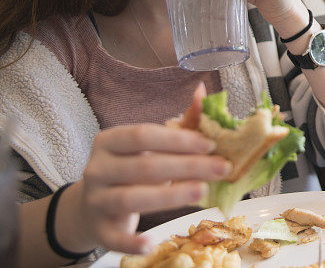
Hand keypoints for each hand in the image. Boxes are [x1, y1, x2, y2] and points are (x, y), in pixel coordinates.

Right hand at [70, 85, 230, 253]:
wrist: (93, 204)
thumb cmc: (132, 168)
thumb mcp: (151, 146)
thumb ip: (179, 123)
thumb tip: (202, 92)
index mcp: (110, 141)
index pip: (144, 135)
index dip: (179, 139)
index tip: (211, 144)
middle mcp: (98, 168)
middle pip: (144, 166)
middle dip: (187, 167)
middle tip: (221, 168)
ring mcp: (96, 199)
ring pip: (131, 198)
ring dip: (169, 196)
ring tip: (202, 192)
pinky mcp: (99, 229)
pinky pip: (114, 237)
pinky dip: (132, 241)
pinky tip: (151, 242)